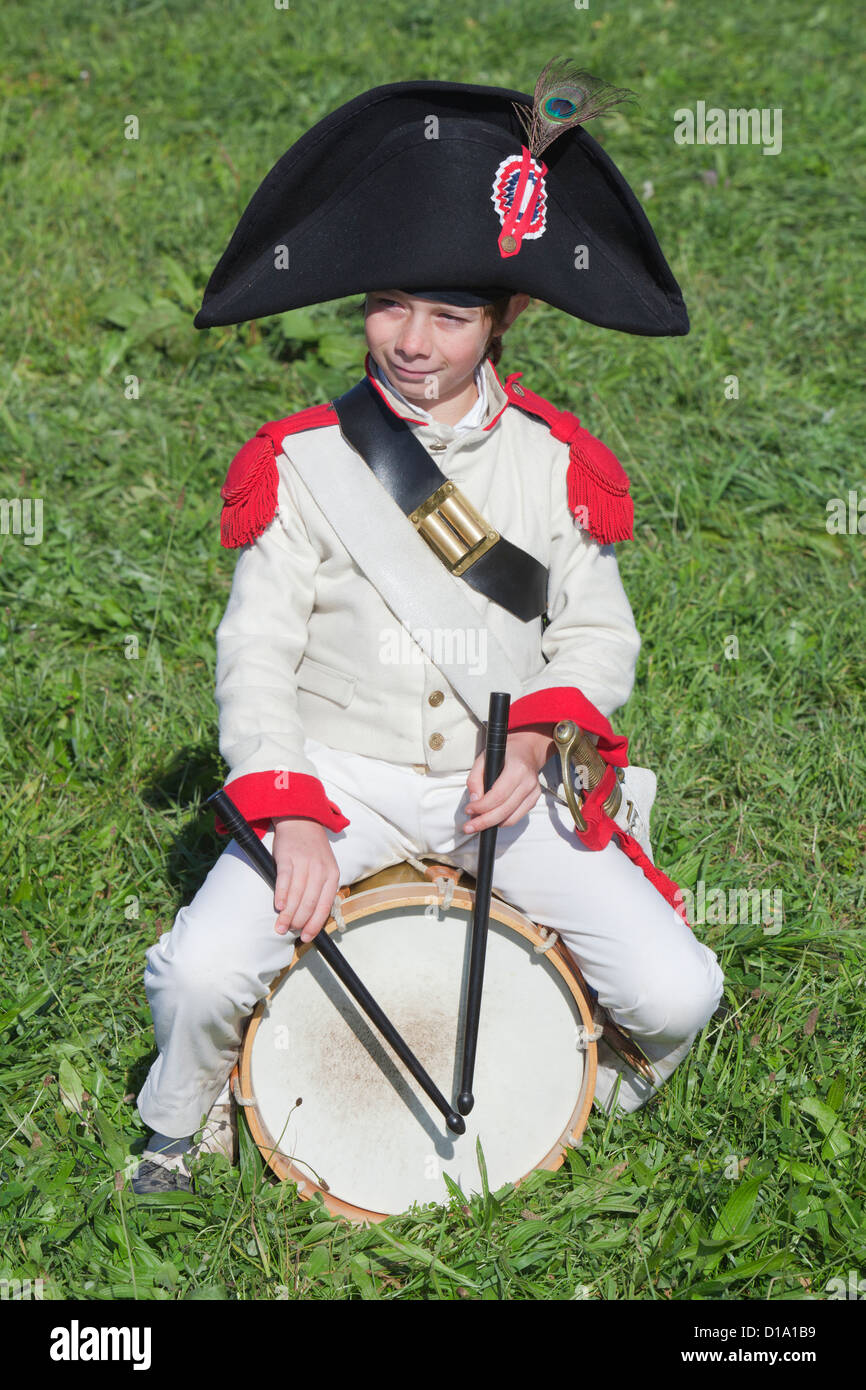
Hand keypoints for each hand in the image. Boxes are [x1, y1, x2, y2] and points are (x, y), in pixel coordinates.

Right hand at [271, 817, 340, 942]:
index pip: (325, 906)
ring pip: (297, 895)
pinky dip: (281, 895)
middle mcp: (320, 870)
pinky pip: (284, 880)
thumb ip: (321, 889)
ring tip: (280, 927)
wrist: (302, 820)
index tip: (307, 938)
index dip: (315, 924)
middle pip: (310, 903)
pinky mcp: (288, 857)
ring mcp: (304, 863)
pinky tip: (277, 907)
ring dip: (287, 914)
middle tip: (289, 933)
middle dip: (299, 922)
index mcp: (333, 875)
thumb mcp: (325, 867)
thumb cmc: (312, 850)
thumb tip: (311, 918)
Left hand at [462, 726, 554, 834]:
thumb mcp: (484, 758)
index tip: (468, 809)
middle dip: (484, 822)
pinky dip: (502, 821)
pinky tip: (491, 818)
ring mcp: (533, 792)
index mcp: (517, 768)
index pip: (498, 795)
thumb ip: (475, 778)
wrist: (527, 750)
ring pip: (511, 818)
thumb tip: (474, 800)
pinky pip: (516, 817)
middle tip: (469, 827)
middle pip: (504, 811)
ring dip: (492, 824)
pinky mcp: (533, 800)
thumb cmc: (505, 752)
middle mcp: (528, 782)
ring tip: (477, 823)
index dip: (482, 807)